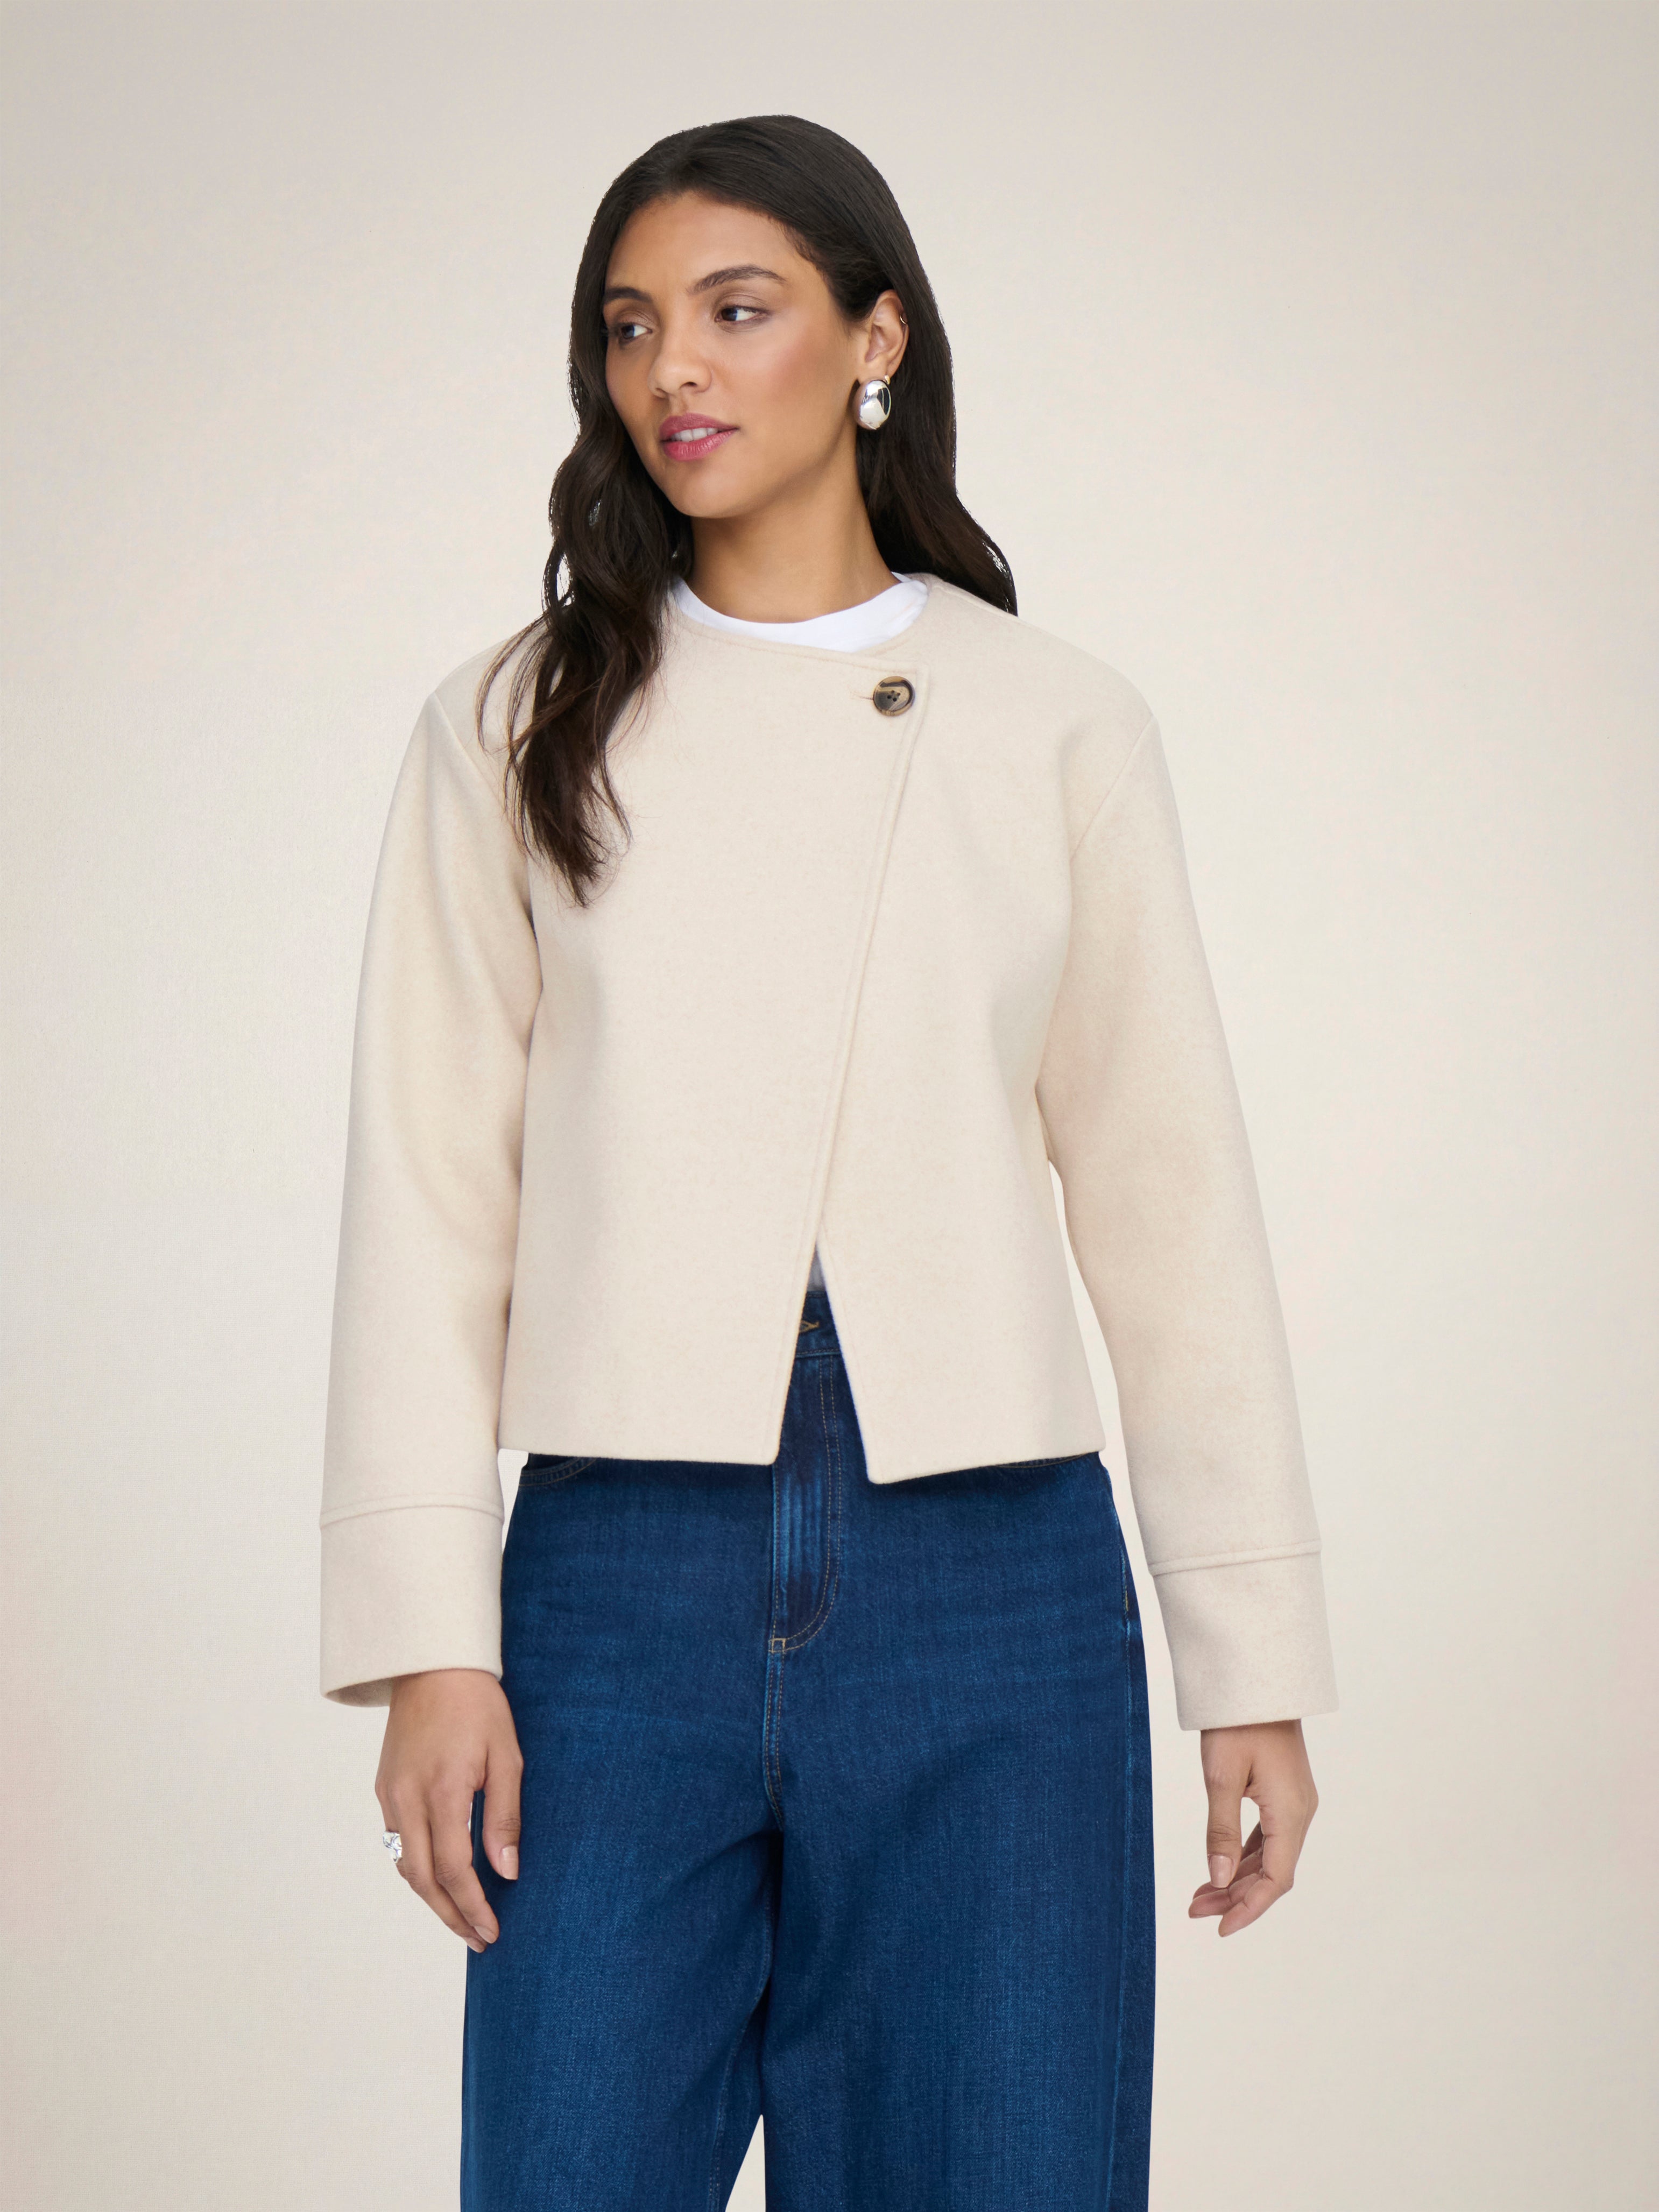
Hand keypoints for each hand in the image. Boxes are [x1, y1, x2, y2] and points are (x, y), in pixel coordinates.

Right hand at [375, 1668, 522, 1951]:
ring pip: (404, 1865)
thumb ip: (505, 1816)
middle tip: (478, 1938)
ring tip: (462, 1916)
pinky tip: (439, 1876)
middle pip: (421, 1879)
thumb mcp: (506, 1755)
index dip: (472, 1906)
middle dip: (450, 1915)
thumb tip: (507, 1872)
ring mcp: (390, 1794)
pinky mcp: (384, 1787)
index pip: (453, 1869)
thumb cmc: (477, 1705)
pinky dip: (416, 1868)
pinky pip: (396, 1841)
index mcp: (443, 1791)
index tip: (492, 1931)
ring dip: (431, 1897)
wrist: (433, 1663)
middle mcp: (407, 1798)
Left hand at [1188, 1717, 1317, 1936]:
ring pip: (1269, 1856)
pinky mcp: (1284, 1793)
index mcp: (1291, 1813)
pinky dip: (1243, 1855)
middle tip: (1195, 1911)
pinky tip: (1220, 1866)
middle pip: (1272, 1872)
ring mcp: (1294, 1803)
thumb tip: (1217, 1880)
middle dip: (1235, 1896)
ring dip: (1237, 1878)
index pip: (1275, 1879)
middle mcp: (1300, 1813)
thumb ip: (1221, 1830)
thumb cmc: (1237, 1722)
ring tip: (1200, 1896)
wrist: (1256, 1679)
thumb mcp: (1221, 1776)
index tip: (1220, 1929)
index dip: (1249, 1908)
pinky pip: (1268, 1837)